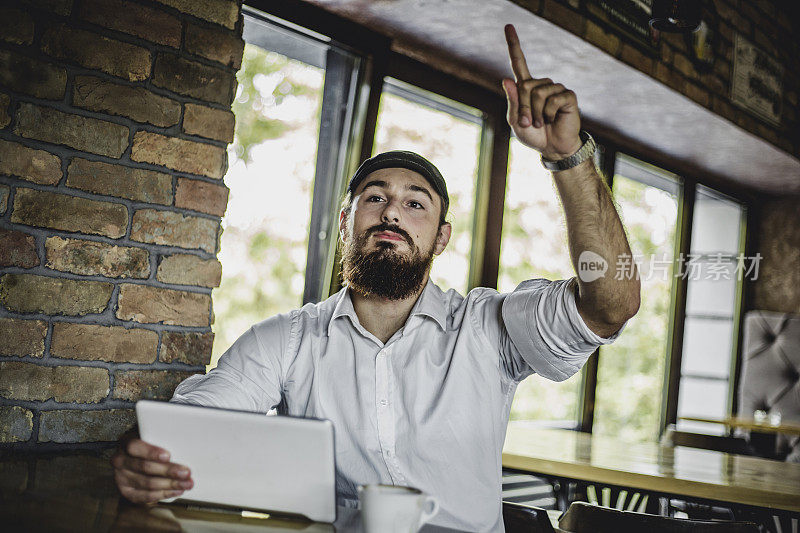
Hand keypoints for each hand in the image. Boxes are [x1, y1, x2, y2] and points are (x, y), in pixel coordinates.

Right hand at [111, 434, 193, 503]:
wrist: (135, 459)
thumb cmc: (148, 446)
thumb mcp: (151, 438)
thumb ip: (162, 440)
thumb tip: (185, 446)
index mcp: (125, 444)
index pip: (135, 447)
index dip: (151, 452)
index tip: (168, 456)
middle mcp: (120, 461)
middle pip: (145, 467)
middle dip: (168, 471)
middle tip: (186, 473)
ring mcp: (122, 478)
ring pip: (148, 483)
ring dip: (170, 484)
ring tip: (186, 483)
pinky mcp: (127, 492)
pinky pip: (146, 496)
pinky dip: (164, 494)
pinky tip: (176, 490)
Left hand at [502, 24, 582, 159]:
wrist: (553, 148)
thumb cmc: (534, 135)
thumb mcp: (515, 122)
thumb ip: (512, 102)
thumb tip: (507, 79)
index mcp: (527, 88)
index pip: (519, 63)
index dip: (514, 45)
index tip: (508, 26)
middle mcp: (542, 84)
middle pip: (525, 86)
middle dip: (523, 108)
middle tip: (528, 123)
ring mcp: (556, 89)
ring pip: (538, 94)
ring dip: (535, 113)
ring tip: (541, 122)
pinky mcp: (568, 96)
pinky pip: (553, 100)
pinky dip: (549, 114)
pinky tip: (552, 119)